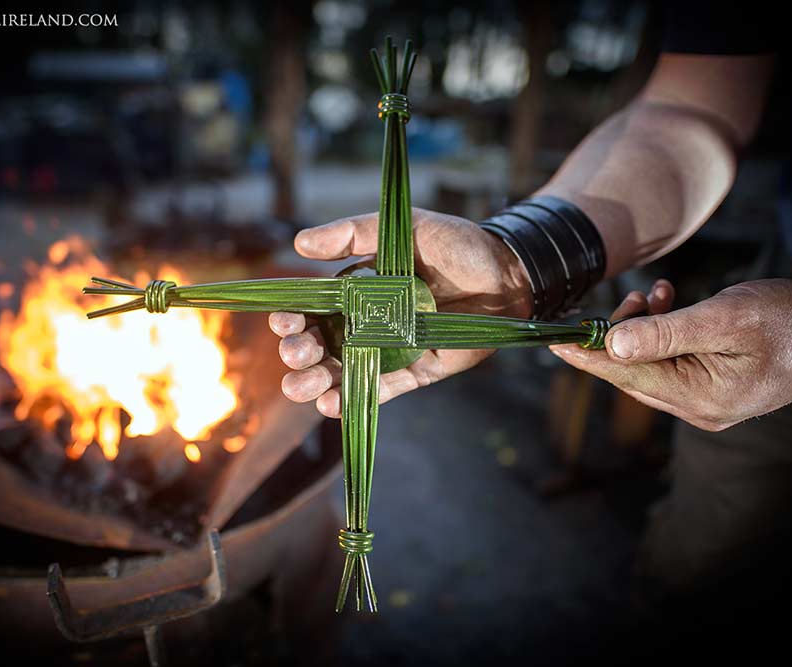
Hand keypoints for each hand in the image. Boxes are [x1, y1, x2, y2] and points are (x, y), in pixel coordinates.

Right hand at [269, 208, 531, 416]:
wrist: (506, 272)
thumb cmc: (454, 245)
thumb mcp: (401, 228)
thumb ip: (353, 233)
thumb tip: (300, 243)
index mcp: (357, 290)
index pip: (314, 308)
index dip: (293, 317)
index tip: (285, 321)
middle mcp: (368, 322)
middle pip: (321, 344)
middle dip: (301, 352)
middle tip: (296, 353)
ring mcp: (390, 350)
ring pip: (344, 372)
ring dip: (318, 383)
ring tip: (302, 387)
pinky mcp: (416, 370)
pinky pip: (383, 389)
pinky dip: (356, 399)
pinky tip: (332, 404)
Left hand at [550, 279, 791, 430]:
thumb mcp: (727, 318)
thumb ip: (667, 332)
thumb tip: (613, 344)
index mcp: (700, 399)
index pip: (626, 375)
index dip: (586, 355)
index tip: (550, 341)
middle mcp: (698, 408)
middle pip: (633, 372)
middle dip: (620, 333)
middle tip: (631, 298)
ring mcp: (706, 401)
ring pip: (649, 363)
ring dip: (644, 326)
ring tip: (659, 294)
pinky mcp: (713, 386)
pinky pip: (670, 360)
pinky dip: (663, 330)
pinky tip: (669, 301)